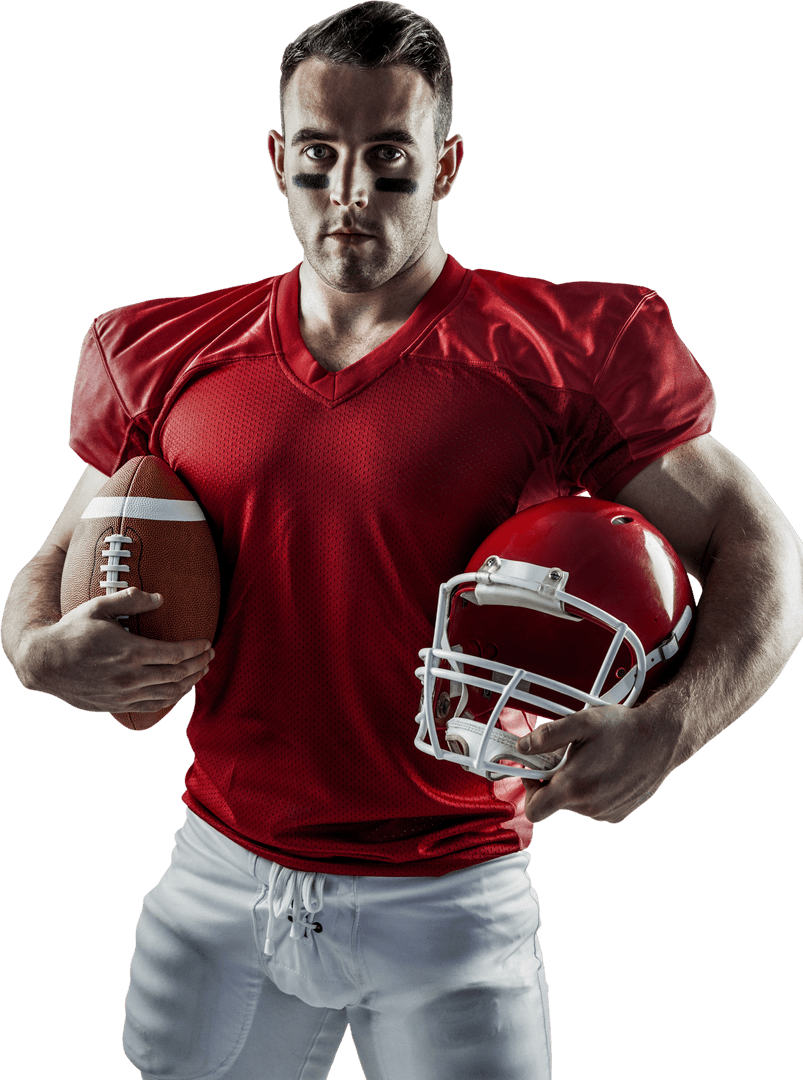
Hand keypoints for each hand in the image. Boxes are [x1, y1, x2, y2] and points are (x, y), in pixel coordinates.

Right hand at [19, 588, 213, 714]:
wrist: (43, 663)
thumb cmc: (71, 631)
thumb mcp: (97, 607)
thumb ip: (130, 599)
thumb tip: (161, 598)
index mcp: (130, 651)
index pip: (175, 654)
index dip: (196, 650)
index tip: (207, 643)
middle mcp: (130, 677)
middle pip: (177, 675)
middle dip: (199, 666)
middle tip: (210, 657)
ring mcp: (123, 695)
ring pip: (167, 693)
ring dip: (189, 683)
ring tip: (201, 672)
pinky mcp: (116, 706)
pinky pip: (151, 706)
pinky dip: (170, 699)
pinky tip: (178, 690)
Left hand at [517, 702, 680, 823]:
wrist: (662, 738)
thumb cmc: (624, 729)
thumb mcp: (581, 722)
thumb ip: (547, 735)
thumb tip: (524, 747)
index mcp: (575, 787)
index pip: (534, 810)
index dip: (529, 788)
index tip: (535, 770)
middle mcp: (590, 806)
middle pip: (554, 802)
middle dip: (554, 779)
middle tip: (566, 755)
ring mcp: (605, 812)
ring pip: (574, 803)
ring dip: (574, 783)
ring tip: (589, 759)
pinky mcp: (618, 814)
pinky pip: (593, 806)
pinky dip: (592, 790)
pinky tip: (604, 769)